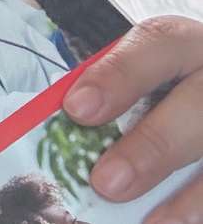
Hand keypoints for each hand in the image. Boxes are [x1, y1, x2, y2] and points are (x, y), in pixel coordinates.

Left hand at [63, 16, 202, 222]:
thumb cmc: (162, 87)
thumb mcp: (141, 75)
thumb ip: (111, 95)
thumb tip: (61, 134)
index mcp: (183, 46)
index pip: (157, 44)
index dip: (118, 76)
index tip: (78, 109)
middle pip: (196, 105)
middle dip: (152, 146)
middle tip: (107, 182)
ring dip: (189, 194)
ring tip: (152, 222)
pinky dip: (201, 208)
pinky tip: (176, 223)